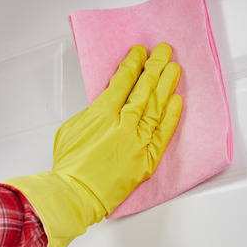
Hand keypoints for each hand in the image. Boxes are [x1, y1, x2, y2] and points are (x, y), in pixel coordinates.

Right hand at [53, 42, 182, 214]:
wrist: (75, 195)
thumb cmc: (69, 165)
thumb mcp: (72, 127)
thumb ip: (93, 112)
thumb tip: (107, 104)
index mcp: (102, 113)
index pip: (123, 80)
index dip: (134, 64)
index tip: (140, 52)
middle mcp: (123, 124)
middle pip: (144, 88)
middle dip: (155, 66)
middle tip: (164, 51)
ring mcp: (137, 141)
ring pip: (157, 106)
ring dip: (167, 85)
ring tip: (174, 68)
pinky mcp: (146, 159)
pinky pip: (163, 133)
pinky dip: (171, 116)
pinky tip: (177, 100)